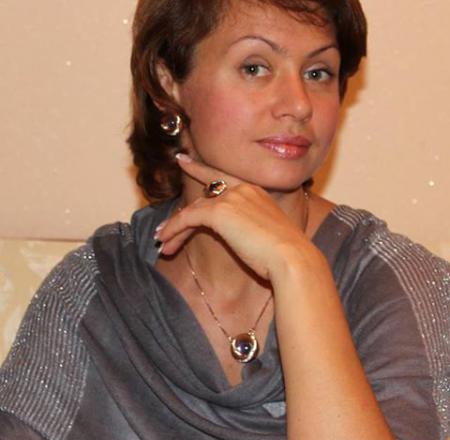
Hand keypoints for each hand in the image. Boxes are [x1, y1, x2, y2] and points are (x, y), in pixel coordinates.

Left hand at [155, 154, 314, 280]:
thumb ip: (253, 228)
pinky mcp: (219, 212)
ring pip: (192, 209)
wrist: (292, 257)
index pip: (223, 177)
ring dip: (174, 227)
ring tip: (161, 242)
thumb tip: (243, 237)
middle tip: (161, 223)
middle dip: (181, 212)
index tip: (184, 161)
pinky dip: (173, 229)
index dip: (200, 169)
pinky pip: (187, 218)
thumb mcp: (269, 234)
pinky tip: (164, 242)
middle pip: (203, 197)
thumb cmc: (286, 254)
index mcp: (256, 190)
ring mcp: (231, 198)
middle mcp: (242, 189)